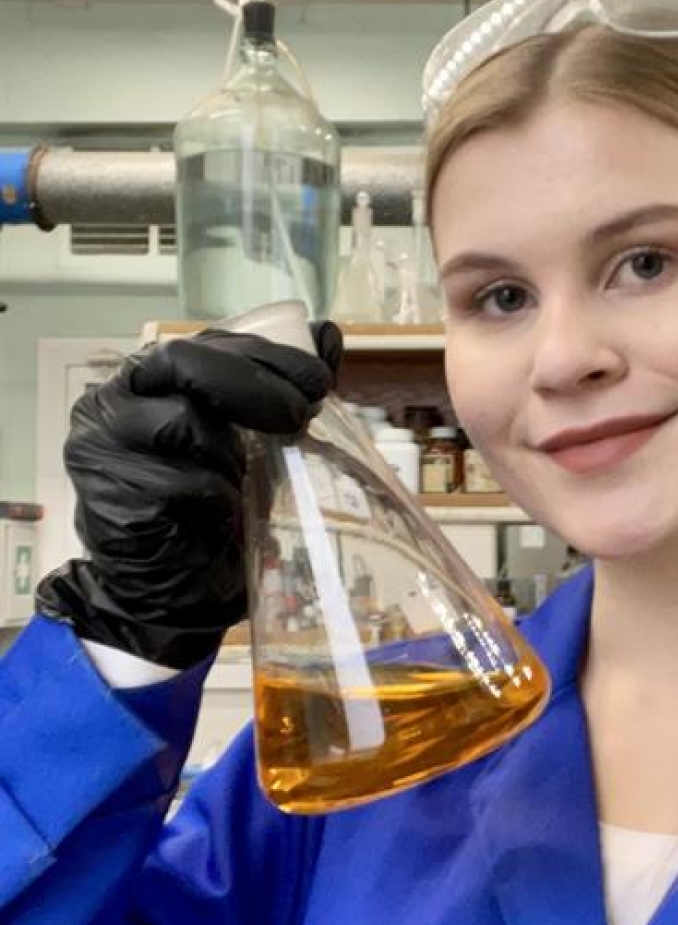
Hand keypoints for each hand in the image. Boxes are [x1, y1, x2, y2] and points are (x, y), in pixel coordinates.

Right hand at [36, 323, 342, 668]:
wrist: (174, 591)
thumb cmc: (213, 507)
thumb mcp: (251, 439)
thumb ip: (282, 386)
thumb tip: (327, 333)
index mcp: (148, 379)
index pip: (205, 342)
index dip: (266, 354)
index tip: (320, 379)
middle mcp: (112, 401)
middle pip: (184, 362)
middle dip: (256, 384)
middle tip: (301, 414)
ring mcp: (103, 448)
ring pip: (183, 422)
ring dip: (233, 452)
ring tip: (246, 480)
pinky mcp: (112, 497)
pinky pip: (183, 482)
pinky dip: (218, 497)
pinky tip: (225, 512)